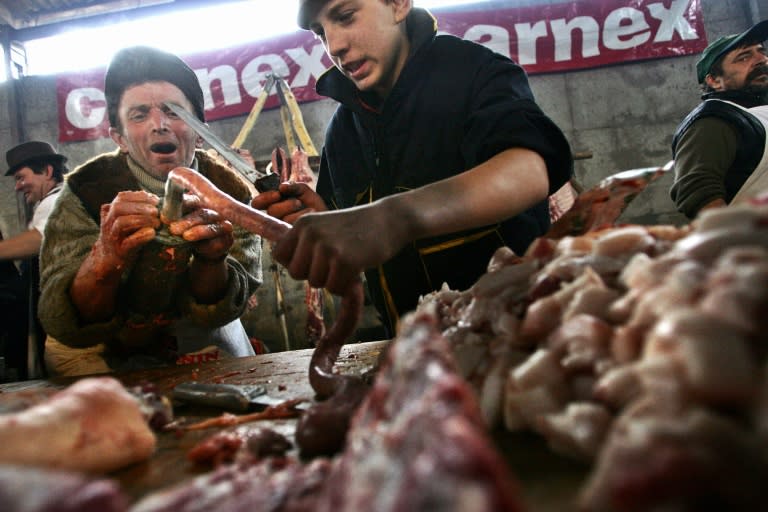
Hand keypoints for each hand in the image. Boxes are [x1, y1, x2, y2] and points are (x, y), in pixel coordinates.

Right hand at [94, 190, 159, 268]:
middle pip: (118, 208)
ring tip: (156, 223)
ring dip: (141, 220)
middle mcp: (108, 223)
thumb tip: (156, 199)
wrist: (109, 260)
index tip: (155, 200)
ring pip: (121, 223)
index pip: (121, 197)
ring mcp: (112, 237)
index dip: (139, 196)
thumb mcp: (127, 220)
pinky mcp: (120, 251)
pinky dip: (141, 236)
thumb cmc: (124, 236)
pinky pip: (128, 242)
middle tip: (156, 211)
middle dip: (139, 206)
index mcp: (110, 212)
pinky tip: (152, 233)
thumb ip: (136, 209)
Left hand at [167, 203, 233, 261]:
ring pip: (211, 227)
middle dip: (187, 221)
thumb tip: (156, 215)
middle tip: (172, 228)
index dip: (180, 206)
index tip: (165, 215)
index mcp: (201, 203)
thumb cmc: (188, 232)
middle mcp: (214, 212)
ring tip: (185, 236)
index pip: (191, 200)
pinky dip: (208, 245)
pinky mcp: (227, 239)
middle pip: (202, 213)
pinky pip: (218, 241)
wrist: (205, 250)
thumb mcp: (178, 224)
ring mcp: (223, 225)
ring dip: (198, 231)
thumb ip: (171, 218)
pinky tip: (199, 247)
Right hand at [251, 182, 326, 224]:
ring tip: (309, 209)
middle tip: (298, 202)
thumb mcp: (304, 192)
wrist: (328, 220)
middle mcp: (274, 219)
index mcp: (274, 206)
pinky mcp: (290, 239)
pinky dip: (304, 218)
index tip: (278, 194)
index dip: (264, 198)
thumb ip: (293, 187)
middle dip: (285, 205)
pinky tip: (312, 215)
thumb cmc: (314, 206)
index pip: (257, 204)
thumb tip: (281, 187)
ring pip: (282, 220)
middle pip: (271, 211)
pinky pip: (292, 227)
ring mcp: (281, 230)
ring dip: (296, 212)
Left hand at [272, 203, 406, 295]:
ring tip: (347, 263)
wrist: (390, 219)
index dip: (295, 263)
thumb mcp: (325, 226)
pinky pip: (334, 288)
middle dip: (314, 275)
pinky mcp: (346, 261)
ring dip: (332, 280)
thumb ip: (306, 243)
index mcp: (303, 224)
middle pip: (296, 273)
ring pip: (316, 283)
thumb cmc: (358, 227)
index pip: (279, 255)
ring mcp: (329, 247)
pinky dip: (345, 286)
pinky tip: (356, 269)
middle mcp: (312, 234)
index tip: (313, 261)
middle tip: (334, 264)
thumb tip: (290, 268)